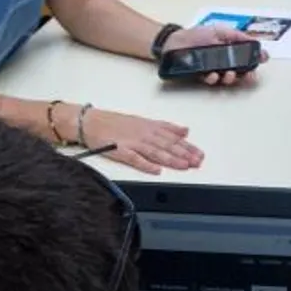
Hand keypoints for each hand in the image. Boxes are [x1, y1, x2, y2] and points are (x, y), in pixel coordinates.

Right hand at [82, 109, 203, 174]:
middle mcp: (143, 133)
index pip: (173, 137)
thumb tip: (184, 130)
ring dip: (170, 159)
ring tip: (184, 166)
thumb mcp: (143, 121)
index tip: (199, 154)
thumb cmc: (114, 122)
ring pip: (155, 151)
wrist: (90, 121)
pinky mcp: (119, 150)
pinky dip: (146, 164)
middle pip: (167, 144)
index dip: (187, 146)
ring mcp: (131, 142)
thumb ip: (165, 127)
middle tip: (197, 161)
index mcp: (149, 126)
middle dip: (184, 154)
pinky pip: (134, 159)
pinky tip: (156, 170)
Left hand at [165, 25, 268, 86]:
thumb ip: (236, 35)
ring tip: (229, 74)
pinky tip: (213, 75)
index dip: (256, 59)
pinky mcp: (203, 76)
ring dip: (232, 79)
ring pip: (228, 79)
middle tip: (250, 76)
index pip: (248, 57)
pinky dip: (214, 79)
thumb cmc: (197, 34)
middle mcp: (225, 62)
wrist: (175, 41)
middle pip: (242, 72)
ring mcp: (215, 70)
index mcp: (231, 50)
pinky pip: (212, 81)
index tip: (263, 59)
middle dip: (248, 75)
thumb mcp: (219, 30)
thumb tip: (254, 40)